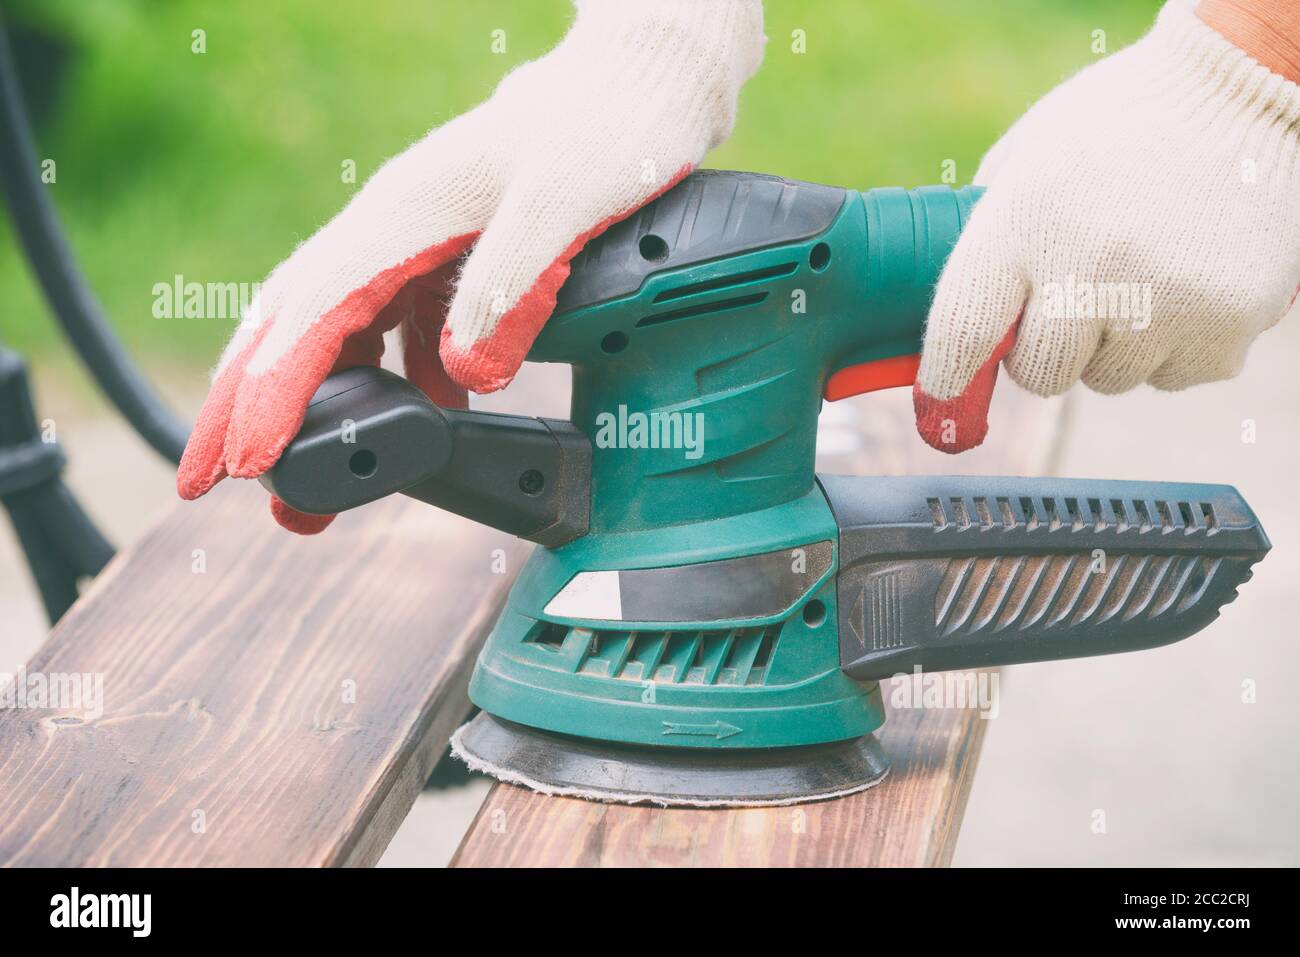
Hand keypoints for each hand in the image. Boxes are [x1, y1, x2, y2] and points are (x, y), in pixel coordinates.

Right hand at [178, 0, 763, 530]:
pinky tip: (433, 413)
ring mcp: (417, 240)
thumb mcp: (567, 203)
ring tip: (308, 487)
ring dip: (316, 407)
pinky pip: (398, 324)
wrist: (639, 81)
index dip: (275, 392)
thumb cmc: (607, 127)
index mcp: (405, 214)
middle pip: (293, 323)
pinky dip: (397, 378)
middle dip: (244, 405)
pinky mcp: (448, 254)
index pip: (314, 312)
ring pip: (339, 330)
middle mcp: (394, 227)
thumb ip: (511, 286)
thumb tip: (464, 375)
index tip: (246, 462)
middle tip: (206, 484)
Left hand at [914, 0, 1299, 452]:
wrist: (1244, 89)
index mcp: (1027, 216)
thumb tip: (950, 328)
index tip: (943, 390)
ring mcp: (1168, 298)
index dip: (947, 371)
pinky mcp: (1230, 322)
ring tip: (1141, 272)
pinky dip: (1176, 345)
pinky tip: (1187, 281)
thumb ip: (985, 238)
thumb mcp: (1027, 157)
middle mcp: (1093, 263)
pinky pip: (1175, 376)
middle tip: (1070, 299)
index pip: (964, 328)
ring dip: (1114, 346)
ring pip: (1109, 380)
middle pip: (1040, 374)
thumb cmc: (1117, 125)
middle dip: (1044, 351)